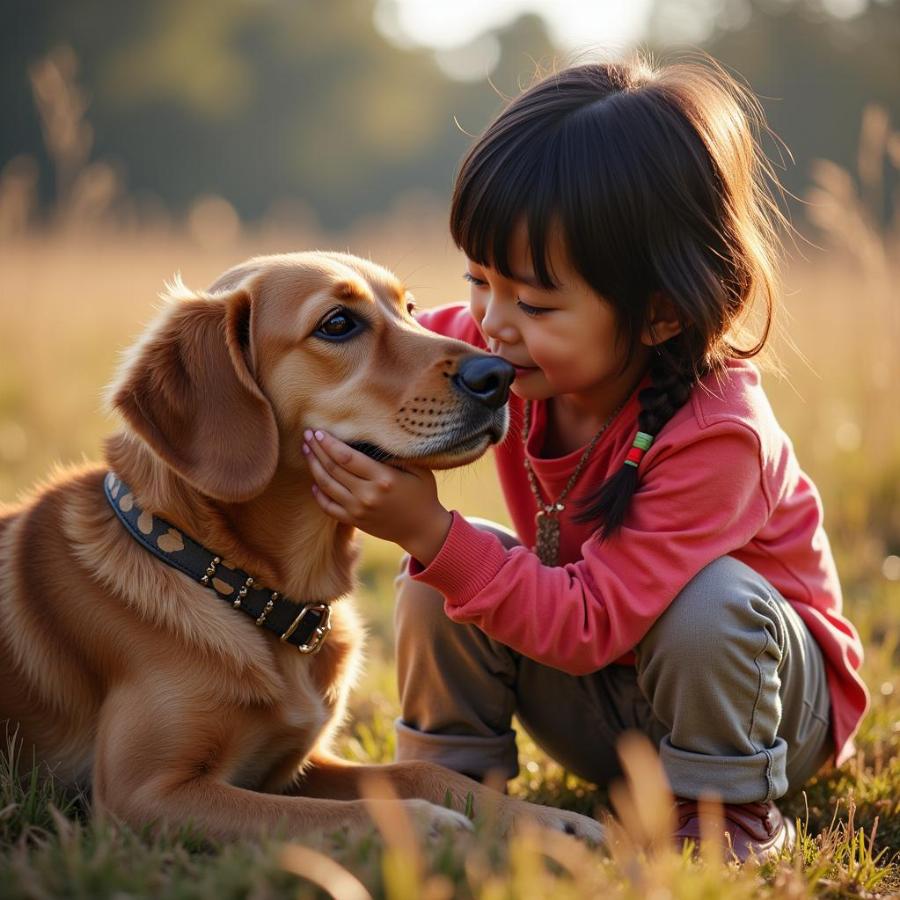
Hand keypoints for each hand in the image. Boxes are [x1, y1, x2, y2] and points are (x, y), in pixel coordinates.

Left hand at [303, 430, 451, 565]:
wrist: (422, 529)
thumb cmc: (423, 494)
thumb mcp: (419, 470)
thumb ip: (396, 455)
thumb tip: (372, 439)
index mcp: (383, 478)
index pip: (347, 457)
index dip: (329, 443)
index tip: (319, 431)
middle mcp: (367, 494)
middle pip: (333, 468)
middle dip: (317, 450)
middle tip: (306, 435)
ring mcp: (358, 510)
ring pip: (327, 485)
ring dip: (313, 467)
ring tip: (306, 451)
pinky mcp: (354, 521)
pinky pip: (328, 507)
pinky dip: (318, 494)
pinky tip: (314, 481)